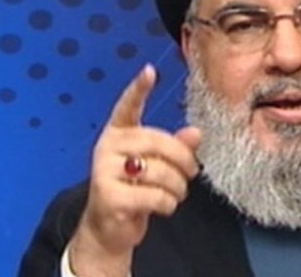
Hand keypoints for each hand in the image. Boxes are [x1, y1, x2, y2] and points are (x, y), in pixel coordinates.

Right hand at [68, 64, 201, 276]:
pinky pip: (155, 195)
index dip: (138, 89)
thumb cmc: (136, 191)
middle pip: (159, 142)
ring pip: (160, 171)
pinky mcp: (108, 196)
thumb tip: (196, 133)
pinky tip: (162, 207)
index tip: (149, 70)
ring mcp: (104, 171)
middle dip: (183, 161)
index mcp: (118, 134)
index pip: (128, 107)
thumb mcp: (157, 166)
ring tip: (174, 194)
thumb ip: (175, 148)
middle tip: (191, 174)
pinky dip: (168, 204)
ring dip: (178, 188)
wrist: (110, 230)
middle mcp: (107, 147)